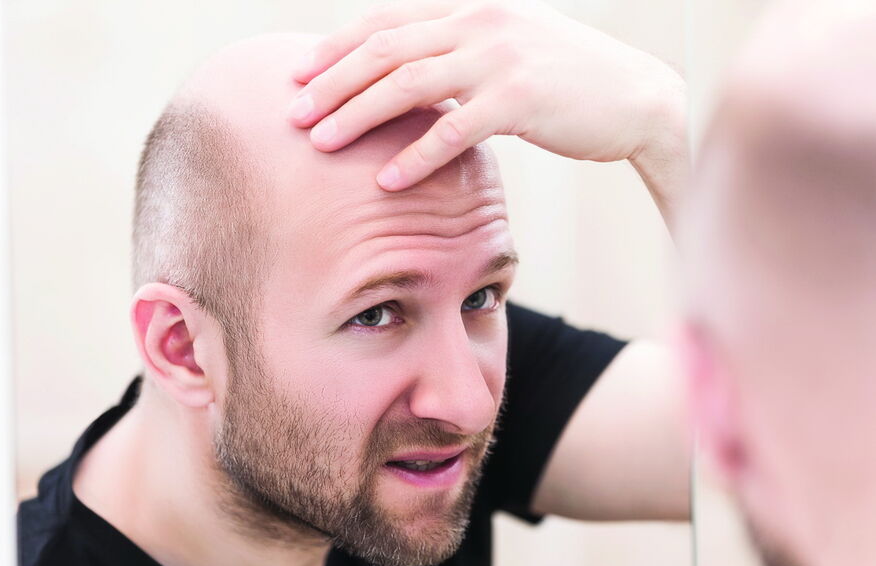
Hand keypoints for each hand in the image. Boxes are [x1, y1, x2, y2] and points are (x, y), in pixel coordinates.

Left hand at [287, 0, 686, 210]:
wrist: (639, 98)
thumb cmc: (569, 81)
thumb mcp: (510, 49)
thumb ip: (461, 53)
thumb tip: (412, 76)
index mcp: (471, 10)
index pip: (386, 22)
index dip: (336, 47)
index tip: (299, 75)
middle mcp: (479, 24)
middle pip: (384, 50)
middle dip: (332, 82)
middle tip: (294, 115)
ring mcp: (500, 58)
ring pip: (408, 84)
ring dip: (357, 115)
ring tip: (321, 144)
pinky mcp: (521, 99)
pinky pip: (453, 129)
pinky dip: (414, 156)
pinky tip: (385, 180)